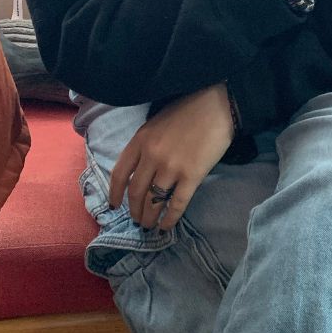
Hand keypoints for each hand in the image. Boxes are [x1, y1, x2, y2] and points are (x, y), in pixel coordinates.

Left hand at [108, 82, 234, 230]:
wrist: (217, 105)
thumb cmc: (188, 110)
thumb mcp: (157, 123)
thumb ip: (146, 145)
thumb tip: (139, 170)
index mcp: (141, 140)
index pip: (119, 173)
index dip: (114, 193)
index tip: (114, 206)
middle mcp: (152, 156)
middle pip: (136, 192)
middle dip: (134, 211)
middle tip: (137, 220)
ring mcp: (171, 167)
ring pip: (153, 202)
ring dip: (149, 218)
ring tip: (149, 226)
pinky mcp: (192, 176)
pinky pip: (176, 204)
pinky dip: (169, 219)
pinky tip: (166, 226)